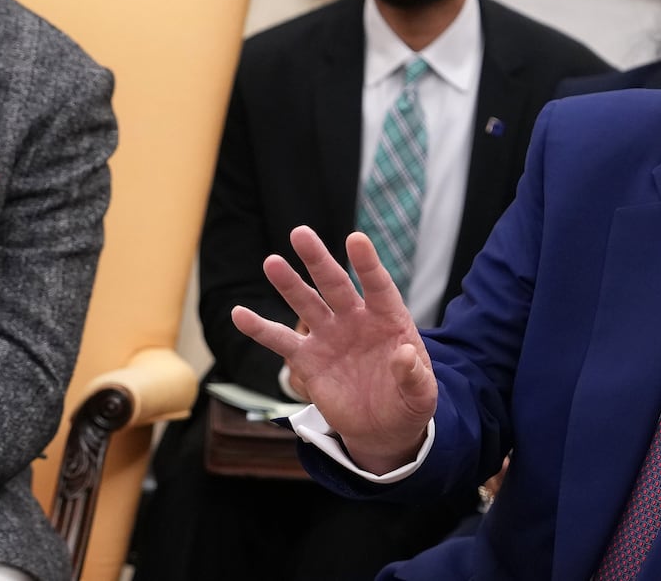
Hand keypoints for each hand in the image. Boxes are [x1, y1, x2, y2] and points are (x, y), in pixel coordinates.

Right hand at [233, 226, 435, 473]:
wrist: (382, 427)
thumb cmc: (407, 402)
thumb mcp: (421, 394)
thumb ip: (415, 375)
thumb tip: (404, 354)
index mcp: (388, 319)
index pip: (377, 286)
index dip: (367, 264)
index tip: (356, 239)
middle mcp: (355, 320)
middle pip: (334, 284)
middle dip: (318, 260)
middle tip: (300, 233)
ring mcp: (329, 336)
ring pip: (306, 304)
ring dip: (289, 284)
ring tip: (272, 262)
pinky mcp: (308, 359)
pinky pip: (281, 341)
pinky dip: (260, 328)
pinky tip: (239, 314)